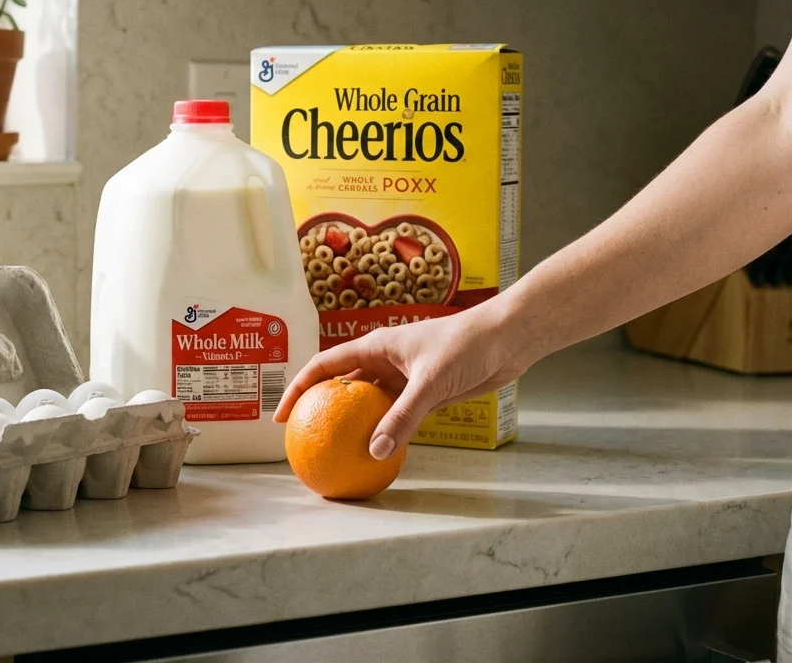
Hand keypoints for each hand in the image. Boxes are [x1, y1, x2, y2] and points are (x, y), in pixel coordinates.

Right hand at [275, 301, 530, 459]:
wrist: (508, 337)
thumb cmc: (467, 345)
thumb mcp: (430, 381)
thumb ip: (403, 417)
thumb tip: (376, 451)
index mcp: (375, 346)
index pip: (324, 366)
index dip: (298, 389)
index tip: (283, 416)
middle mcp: (384, 361)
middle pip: (342, 386)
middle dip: (321, 409)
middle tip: (305, 438)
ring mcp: (404, 377)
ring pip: (369, 403)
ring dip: (354, 424)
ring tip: (336, 450)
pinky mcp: (425, 391)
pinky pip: (396, 415)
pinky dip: (385, 431)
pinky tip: (380, 452)